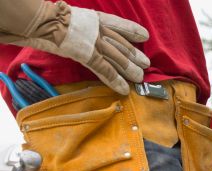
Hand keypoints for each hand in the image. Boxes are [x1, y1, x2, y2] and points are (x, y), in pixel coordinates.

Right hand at [0, 0, 149, 95]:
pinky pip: (105, 70)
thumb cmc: (51, 18)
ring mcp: (95, 43)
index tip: (144, 36)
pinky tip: (124, 88)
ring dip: (129, 69)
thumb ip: (82, 26)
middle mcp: (98, 30)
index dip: (132, 30)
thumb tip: (86, 33)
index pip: (118, 24)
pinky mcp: (88, 55)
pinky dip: (115, 80)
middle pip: (121, 44)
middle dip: (134, 55)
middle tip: (146, 63)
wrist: (44, 20)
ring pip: (117, 58)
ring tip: (140, 77)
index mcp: (94, 18)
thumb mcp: (72, 18)